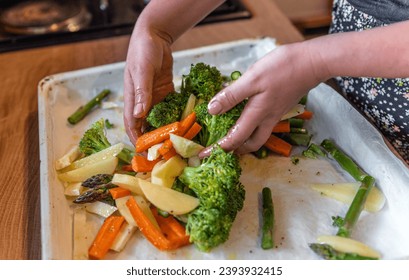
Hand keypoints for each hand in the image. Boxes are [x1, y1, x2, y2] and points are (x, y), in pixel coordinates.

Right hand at [123, 28, 174, 144]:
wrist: (154, 35)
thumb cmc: (143, 51)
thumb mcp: (142, 71)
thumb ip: (142, 92)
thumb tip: (140, 114)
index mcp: (132, 99)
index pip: (132, 125)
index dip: (137, 140)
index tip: (145, 155)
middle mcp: (143, 102)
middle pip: (147, 126)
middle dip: (154, 140)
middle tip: (166, 154)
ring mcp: (155, 98)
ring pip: (160, 120)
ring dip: (166, 131)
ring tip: (178, 145)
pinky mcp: (165, 92)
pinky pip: (171, 108)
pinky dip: (176, 117)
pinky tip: (186, 126)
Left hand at [199, 44, 321, 156]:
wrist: (313, 62)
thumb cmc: (283, 68)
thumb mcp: (252, 79)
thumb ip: (231, 95)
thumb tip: (211, 110)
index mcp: (258, 115)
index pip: (235, 139)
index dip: (218, 149)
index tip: (203, 155)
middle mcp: (267, 119)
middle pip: (251, 144)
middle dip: (235, 150)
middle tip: (220, 148)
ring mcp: (275, 113)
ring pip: (258, 135)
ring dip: (244, 140)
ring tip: (230, 135)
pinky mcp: (280, 105)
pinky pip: (263, 124)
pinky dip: (251, 126)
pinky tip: (244, 114)